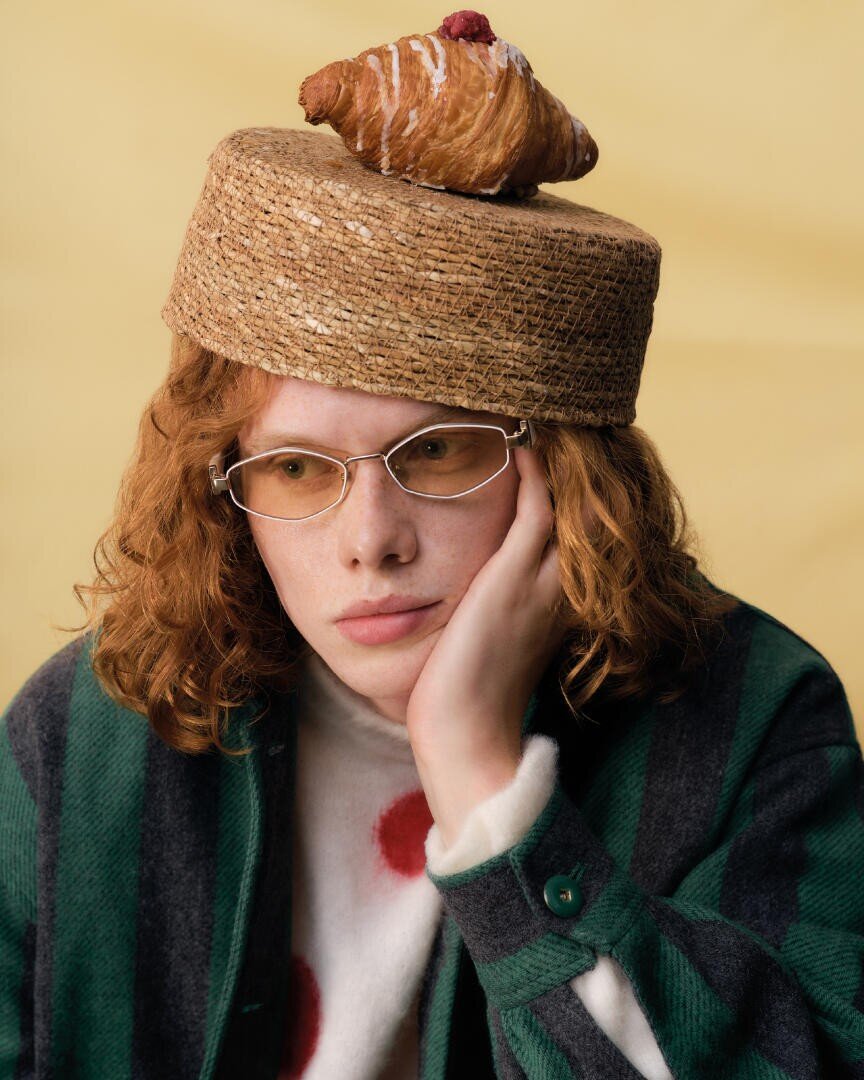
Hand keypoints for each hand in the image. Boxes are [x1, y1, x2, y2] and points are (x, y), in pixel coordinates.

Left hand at [405, 443, 566, 846]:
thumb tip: (475, 596)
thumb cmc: (466, 694)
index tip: (559, 461)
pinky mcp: (513, 577)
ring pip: (567, 504)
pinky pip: (535, 509)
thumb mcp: (491, 643)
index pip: (580, 536)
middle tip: (560, 427)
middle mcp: (564, 589)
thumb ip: (497, 611)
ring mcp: (543, 582)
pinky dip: (532, 475)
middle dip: (576, 470)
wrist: (464, 733)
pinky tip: (520, 447)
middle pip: (585, 512)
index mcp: (561, 605)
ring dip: (557, 463)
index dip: (574, 496)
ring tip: (540, 425)